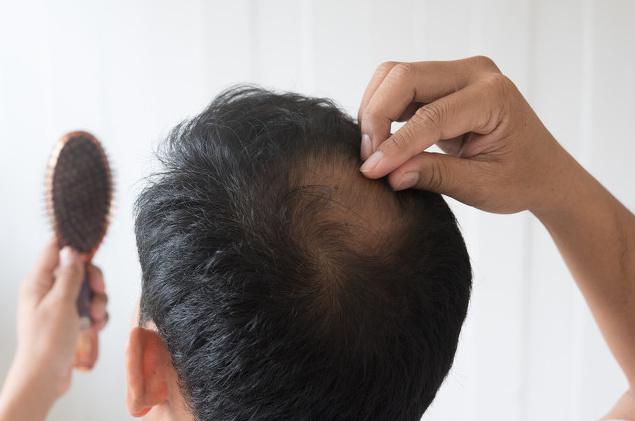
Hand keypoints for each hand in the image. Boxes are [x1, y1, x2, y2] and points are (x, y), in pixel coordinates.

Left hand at [0, 240, 108, 420]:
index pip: (54, 250)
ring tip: (95, 320)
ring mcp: (59, 306)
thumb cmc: (47, 340)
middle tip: (100, 293)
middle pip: (77, 270)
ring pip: (87, 291)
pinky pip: (89, 309)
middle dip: (94, 282)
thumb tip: (72, 250)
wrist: (45, 377)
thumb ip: (69, 274)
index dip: (74, 247)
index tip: (92, 253)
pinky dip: (96, 316)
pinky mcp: (69, 320)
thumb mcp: (61, 302)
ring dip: (98, 303)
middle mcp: (47, 291)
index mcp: (38, 282)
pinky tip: (94, 327)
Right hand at [358, 56, 574, 214]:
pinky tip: (381, 141)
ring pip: (394, 77)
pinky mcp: (442, 84)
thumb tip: (389, 174)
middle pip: (404, 77)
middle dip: (376, 116)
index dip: (396, 144)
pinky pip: (399, 87)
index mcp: (493, 96)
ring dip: (374, 110)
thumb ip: (435, 176)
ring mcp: (457, 74)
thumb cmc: (522, 179)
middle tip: (367, 158)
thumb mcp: (482, 186)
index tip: (370, 171)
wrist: (543, 172)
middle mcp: (474, 73)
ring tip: (373, 150)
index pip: (430, 115)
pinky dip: (382, 111)